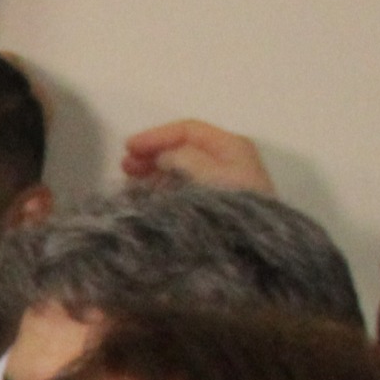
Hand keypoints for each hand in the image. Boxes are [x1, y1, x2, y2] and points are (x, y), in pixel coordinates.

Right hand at [118, 118, 275, 195]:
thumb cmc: (231, 206)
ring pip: (183, 170)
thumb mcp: (207, 174)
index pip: (188, 130)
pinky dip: (165, 189)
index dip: (156, 136)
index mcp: (230, 145)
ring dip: (156, 173)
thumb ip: (182, 158)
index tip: (128, 148)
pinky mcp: (216, 206)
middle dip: (153, 154)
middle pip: (184, 149)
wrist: (253, 249)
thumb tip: (163, 156)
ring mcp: (223, 183)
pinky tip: (148, 197)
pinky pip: (186, 189)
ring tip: (132, 184)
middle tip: (125, 166)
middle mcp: (228, 159)